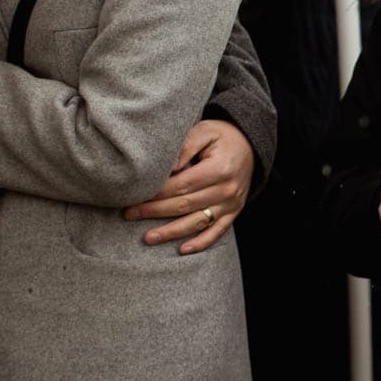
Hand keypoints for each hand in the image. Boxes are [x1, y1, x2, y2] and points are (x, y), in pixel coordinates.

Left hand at [123, 120, 254, 254]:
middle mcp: (227, 189)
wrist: (250, 145)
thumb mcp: (204, 131)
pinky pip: (217, 232)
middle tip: (129, 214)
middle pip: (185, 205)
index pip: (181, 185)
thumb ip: (185, 146)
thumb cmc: (221, 136)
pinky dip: (201, 243)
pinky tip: (182, 250)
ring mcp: (231, 203)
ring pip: (197, 222)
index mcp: (220, 169)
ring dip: (171, 232)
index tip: (135, 197)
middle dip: (154, 211)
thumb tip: (165, 168)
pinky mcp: (233, 212)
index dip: (157, 193)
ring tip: (148, 238)